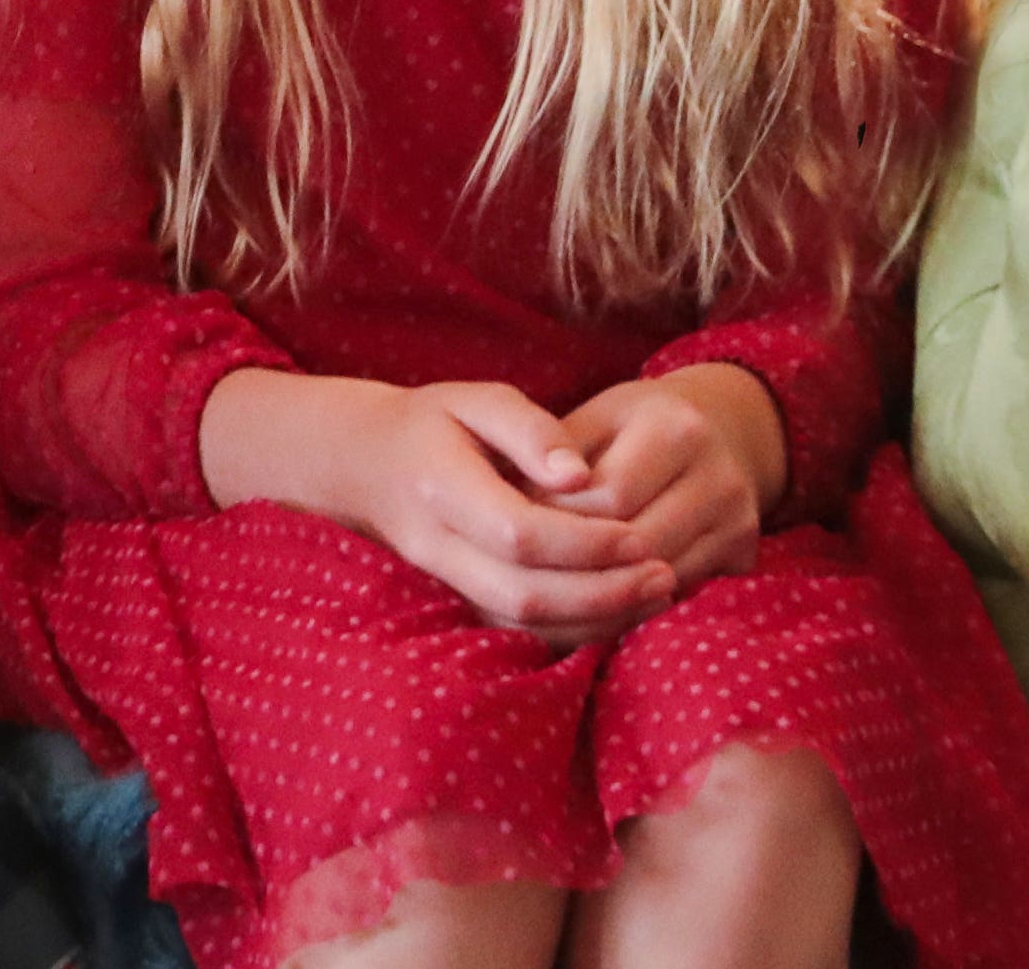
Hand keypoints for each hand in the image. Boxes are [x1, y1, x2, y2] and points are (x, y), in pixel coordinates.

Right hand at [210, 368, 675, 639]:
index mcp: (440, 486)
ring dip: (597, 617)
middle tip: (665, 575)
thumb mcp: (475, 399)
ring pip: (524, 621)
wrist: (363, 464)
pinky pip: (521, 628)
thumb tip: (580, 474)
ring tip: (657, 592)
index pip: (519, 532)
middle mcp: (438, 544)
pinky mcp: (461, 598)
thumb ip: (528, 428)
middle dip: (603, 593)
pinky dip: (576, 627)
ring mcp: (446, 579)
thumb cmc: (431, 421)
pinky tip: (621, 606)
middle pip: (524, 594)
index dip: (585, 542)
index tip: (640, 535)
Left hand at [544, 366, 782, 591]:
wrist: (721, 431)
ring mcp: (739, 521)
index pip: (610, 494)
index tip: (523, 524)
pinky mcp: (746, 555)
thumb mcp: (597, 417)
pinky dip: (638, 597)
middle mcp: (719, 476)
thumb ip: (559, 454)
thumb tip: (518, 502)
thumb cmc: (637, 425)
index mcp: (675, 428)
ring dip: (606, 584)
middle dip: (581, 556)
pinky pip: (682, 593)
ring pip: (660, 577)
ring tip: (561, 580)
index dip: (561, 516)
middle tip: (537, 564)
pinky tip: (603, 591)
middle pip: (638, 542)